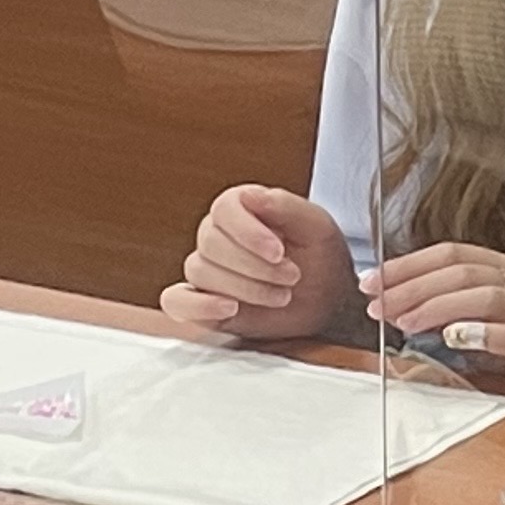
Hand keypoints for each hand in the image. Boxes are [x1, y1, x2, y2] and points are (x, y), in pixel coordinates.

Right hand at [160, 184, 356, 341]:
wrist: (328, 300)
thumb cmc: (321, 258)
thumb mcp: (315, 226)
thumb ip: (285, 206)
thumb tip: (250, 196)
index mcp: (240, 208)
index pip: (224, 210)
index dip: (248, 231)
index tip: (278, 252)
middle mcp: (216, 235)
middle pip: (211, 244)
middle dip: (255, 266)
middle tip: (292, 277)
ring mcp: (207, 269)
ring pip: (201, 271)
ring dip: (245, 288)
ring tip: (281, 295)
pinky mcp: (201, 303)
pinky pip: (176, 301)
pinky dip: (197, 306)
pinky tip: (229, 308)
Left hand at [361, 241, 504, 390]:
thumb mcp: (477, 317)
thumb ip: (442, 305)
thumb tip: (388, 300)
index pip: (450, 253)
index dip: (408, 265)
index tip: (371, 281)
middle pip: (463, 272)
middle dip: (414, 288)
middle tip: (381, 305)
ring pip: (487, 297)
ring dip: (439, 308)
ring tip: (406, 323)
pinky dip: (482, 334)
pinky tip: (453, 339)